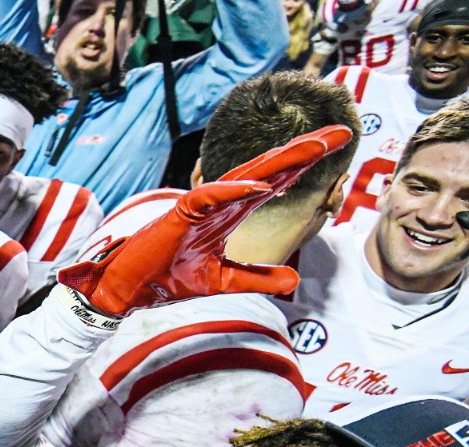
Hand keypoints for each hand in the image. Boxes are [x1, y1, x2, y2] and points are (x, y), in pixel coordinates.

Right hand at [56, 124, 351, 318]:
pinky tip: (260, 185)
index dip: (305, 165)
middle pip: (268, 170)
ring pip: (245, 176)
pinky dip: (233, 190)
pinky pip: (209, 198)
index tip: (340, 146)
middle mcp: (219, 203)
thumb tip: (294, 278)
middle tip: (343, 131)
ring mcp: (199, 207)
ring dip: (280, 161)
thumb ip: (258, 277)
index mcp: (230, 214)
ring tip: (315, 148)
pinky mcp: (178, 216)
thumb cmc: (168, 278)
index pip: (274, 182)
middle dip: (305, 150)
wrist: (128, 290)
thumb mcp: (224, 282)